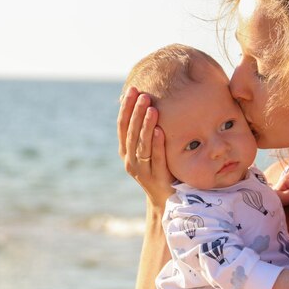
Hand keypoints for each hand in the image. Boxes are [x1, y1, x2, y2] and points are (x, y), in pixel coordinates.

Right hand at [117, 87, 173, 207]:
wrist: (166, 199)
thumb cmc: (160, 168)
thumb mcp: (150, 149)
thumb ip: (147, 131)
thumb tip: (149, 102)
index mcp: (126, 151)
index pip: (123, 126)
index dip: (126, 108)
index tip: (132, 89)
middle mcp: (130, 160)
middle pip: (131, 133)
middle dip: (136, 112)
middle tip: (143, 95)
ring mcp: (142, 171)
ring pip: (142, 145)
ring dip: (146, 125)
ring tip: (152, 108)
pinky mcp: (156, 178)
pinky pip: (156, 159)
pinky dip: (157, 144)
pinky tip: (161, 131)